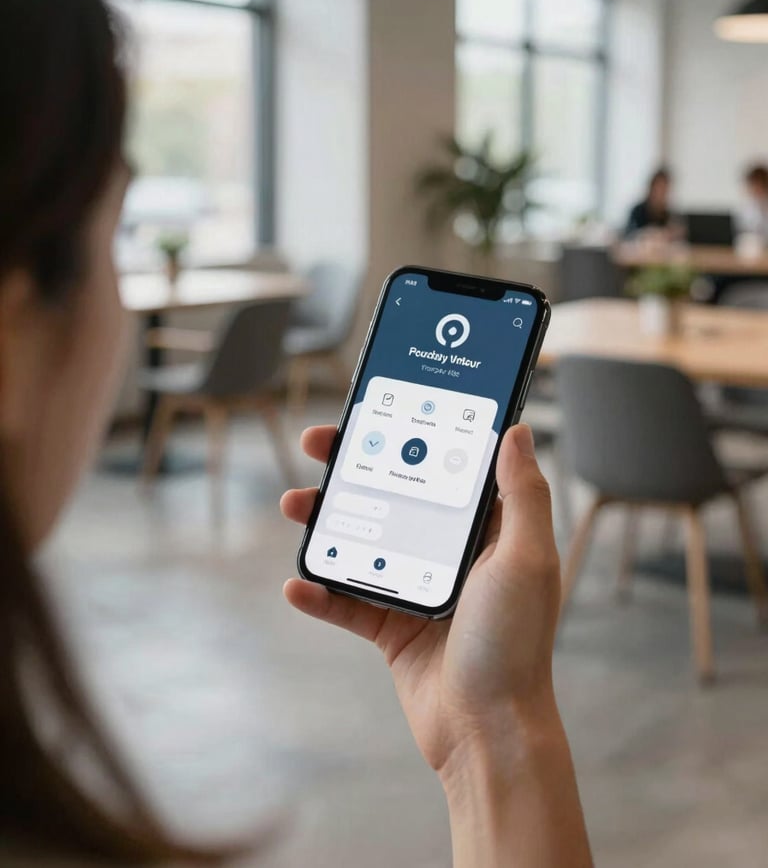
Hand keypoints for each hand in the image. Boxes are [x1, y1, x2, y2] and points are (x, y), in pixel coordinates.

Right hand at [280, 423, 561, 775]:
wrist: (488, 732)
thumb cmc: (515, 644)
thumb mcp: (526, 558)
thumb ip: (523, 495)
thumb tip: (515, 430)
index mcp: (485, 533)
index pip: (444, 469)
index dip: (413, 435)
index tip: (380, 410)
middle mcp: (450, 555)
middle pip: (394, 498)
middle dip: (354, 469)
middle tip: (318, 444)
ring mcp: (418, 590)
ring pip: (364, 543)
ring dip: (326, 523)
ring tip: (295, 505)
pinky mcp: (393, 629)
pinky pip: (349, 603)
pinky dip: (321, 593)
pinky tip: (296, 583)